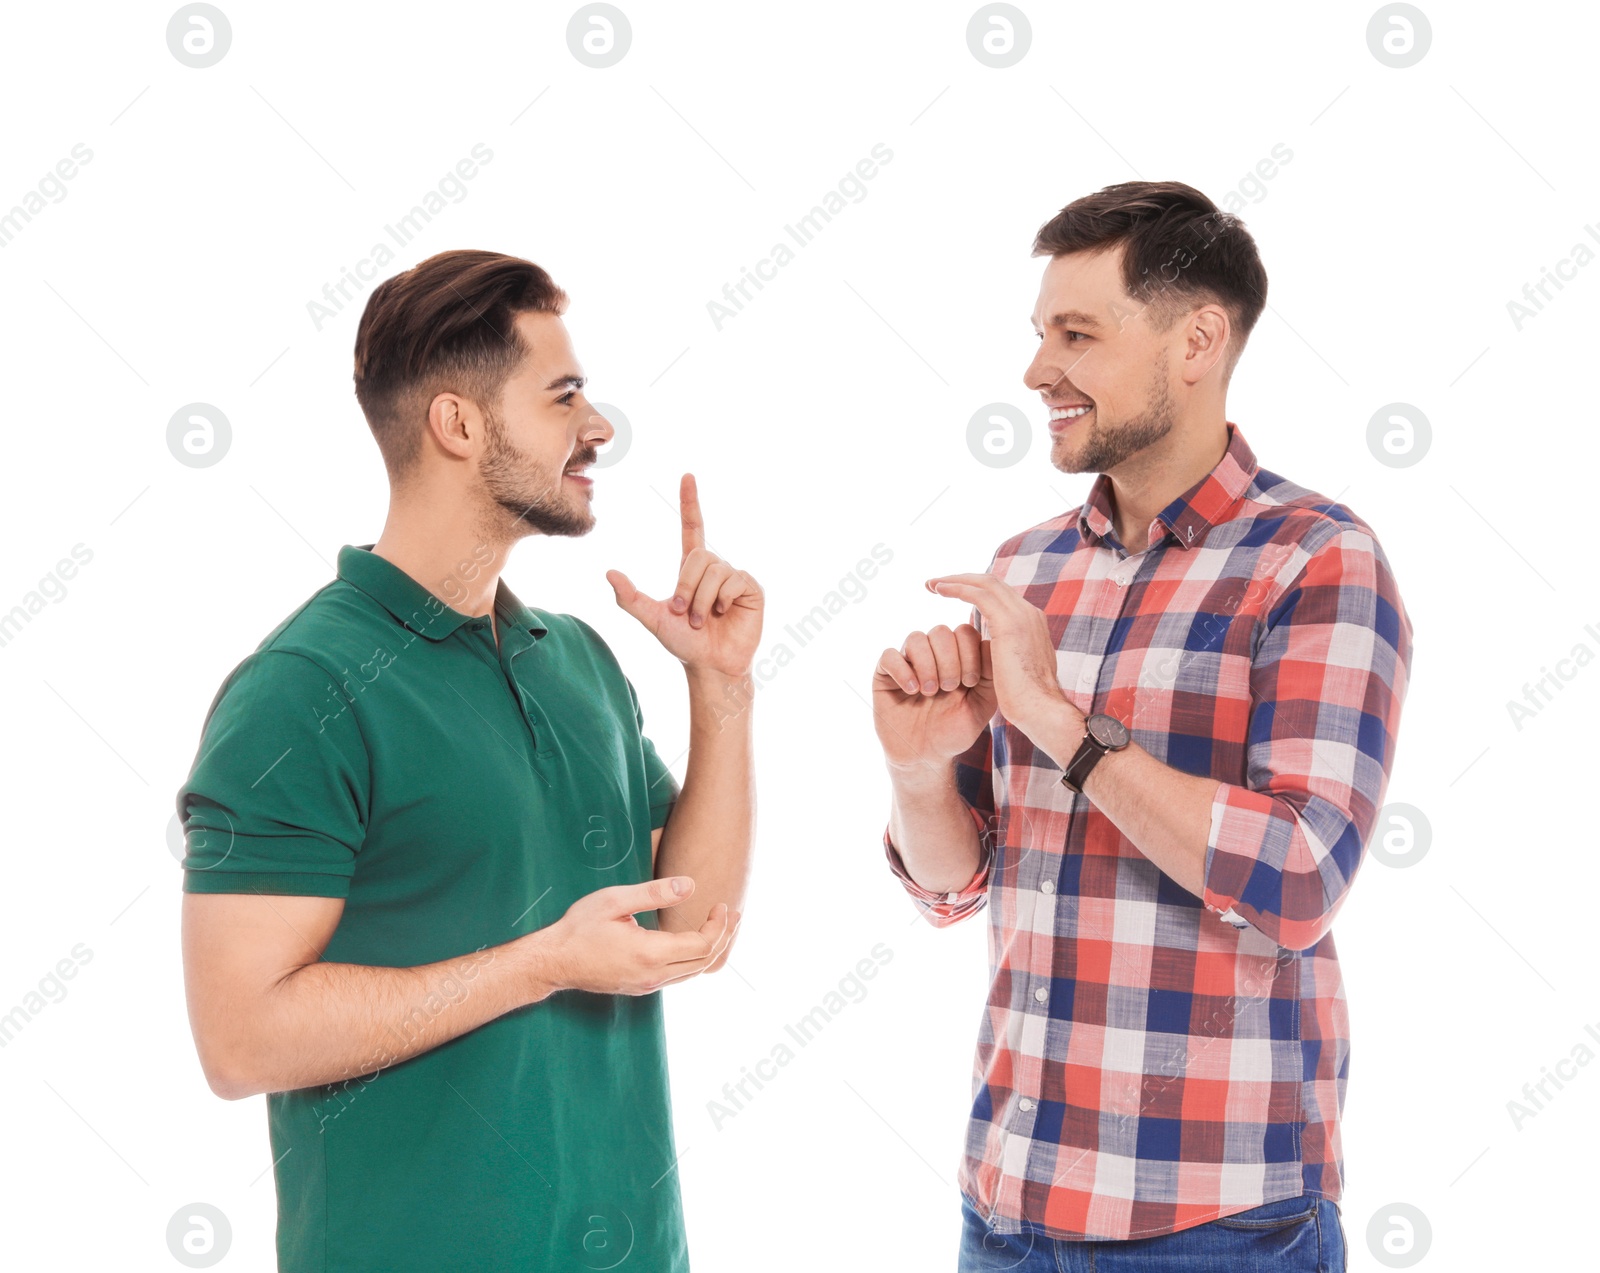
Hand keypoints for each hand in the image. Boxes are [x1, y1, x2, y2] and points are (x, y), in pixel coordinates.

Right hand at [539, 876, 738, 996]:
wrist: (553, 962)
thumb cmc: (579, 927)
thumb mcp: (614, 900)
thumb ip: (654, 893)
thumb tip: (690, 885)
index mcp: (650, 954)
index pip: (702, 945)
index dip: (718, 925)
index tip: (721, 904)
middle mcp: (653, 976)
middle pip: (704, 962)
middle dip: (724, 937)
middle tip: (734, 914)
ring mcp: (647, 985)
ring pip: (693, 973)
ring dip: (711, 950)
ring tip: (722, 926)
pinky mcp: (640, 987)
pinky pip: (678, 976)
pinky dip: (694, 959)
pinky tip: (694, 941)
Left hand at [607, 473, 762, 677]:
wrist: (710, 665)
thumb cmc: (683, 643)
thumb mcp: (652, 619)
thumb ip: (630, 598)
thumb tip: (609, 573)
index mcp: (692, 569)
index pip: (692, 527)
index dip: (690, 502)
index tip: (687, 476)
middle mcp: (715, 568)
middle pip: (698, 556)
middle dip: (685, 586)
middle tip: (683, 613)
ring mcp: (734, 577)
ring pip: (714, 570)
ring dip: (702, 599)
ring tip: (702, 619)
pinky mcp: (751, 589)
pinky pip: (733, 580)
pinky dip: (721, 599)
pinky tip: (723, 613)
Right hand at [872, 621, 998, 773]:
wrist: (926, 756)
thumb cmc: (955, 730)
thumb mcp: (982, 704)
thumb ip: (991, 674)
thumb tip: (992, 644)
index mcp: (957, 656)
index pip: (965, 631)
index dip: (970, 653)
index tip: (970, 683)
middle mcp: (932, 654)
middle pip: (940, 631)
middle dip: (949, 660)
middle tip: (950, 688)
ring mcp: (907, 662)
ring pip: (915, 638)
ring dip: (927, 665)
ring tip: (931, 692)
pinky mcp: (884, 675)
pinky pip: (889, 656)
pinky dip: (903, 671)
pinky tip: (913, 692)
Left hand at [924, 572, 1082, 746]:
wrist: (1041, 710)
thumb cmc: (1027, 701)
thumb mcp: (1017, 671)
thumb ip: (1008, 655)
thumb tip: (996, 656)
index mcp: (1032, 624)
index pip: (1001, 597)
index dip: (976, 591)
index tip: (954, 593)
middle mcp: (1030, 614)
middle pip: (993, 584)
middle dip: (964, 579)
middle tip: (938, 583)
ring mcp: (1022, 616)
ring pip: (985, 583)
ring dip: (956, 580)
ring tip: (933, 584)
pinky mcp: (1009, 623)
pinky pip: (978, 595)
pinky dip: (957, 589)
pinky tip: (939, 590)